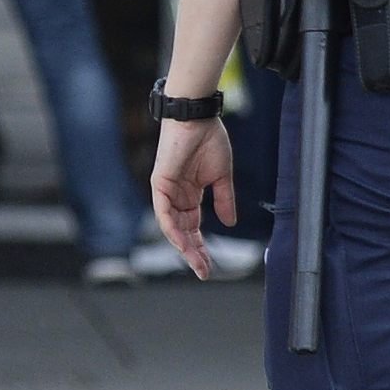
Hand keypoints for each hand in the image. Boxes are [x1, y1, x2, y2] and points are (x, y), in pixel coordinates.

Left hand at [151, 112, 233, 273]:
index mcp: (190, 195)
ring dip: (183, 245)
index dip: (201, 247)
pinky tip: (181, 242)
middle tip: (203, 271)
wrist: (198, 118)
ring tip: (196, 262)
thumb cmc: (209, 140)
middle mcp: (176, 196)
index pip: (194, 228)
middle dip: (193, 253)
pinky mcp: (159, 184)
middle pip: (183, 232)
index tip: (210, 267)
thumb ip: (224, 200)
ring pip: (172, 227)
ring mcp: (166, 191)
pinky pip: (163, 212)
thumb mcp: (221, 177)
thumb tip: (230, 224)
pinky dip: (171, 228)